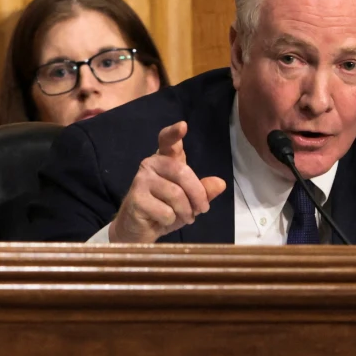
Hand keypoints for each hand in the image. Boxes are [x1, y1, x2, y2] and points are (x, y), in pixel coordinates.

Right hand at [107, 120, 228, 242]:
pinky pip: (166, 211)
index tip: (182, 126)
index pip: (167, 142)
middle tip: (201, 210)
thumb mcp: (190, 201)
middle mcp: (150, 164)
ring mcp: (140, 180)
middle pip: (182, 172)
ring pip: (176, 195)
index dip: (174, 134)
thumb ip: (204, 191)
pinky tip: (163, 221)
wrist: (138, 230)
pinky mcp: (135, 198)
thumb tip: (220, 183)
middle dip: (198, 195)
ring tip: (183, 217)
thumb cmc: (165, 210)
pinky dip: (171, 220)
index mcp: (165, 160)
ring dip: (185, 211)